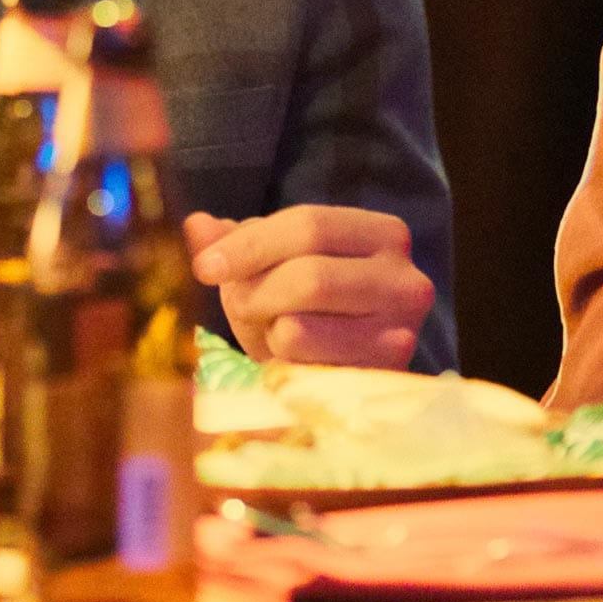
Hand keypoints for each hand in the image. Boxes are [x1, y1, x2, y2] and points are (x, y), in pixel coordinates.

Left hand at [184, 205, 433, 368]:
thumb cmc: (310, 307)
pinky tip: (294, 358)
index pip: (309, 224)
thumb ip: (237, 242)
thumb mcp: (275, 265)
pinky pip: (303, 366)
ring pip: (299, 325)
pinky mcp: (382, 378)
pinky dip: (280, 360)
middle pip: (308, 275)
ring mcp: (401, 331)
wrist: (347, 371)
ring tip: (274, 330)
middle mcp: (405, 278)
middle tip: (238, 305)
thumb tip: (197, 224)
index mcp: (383, 233)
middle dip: (255, 292)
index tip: (204, 266)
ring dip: (268, 330)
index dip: (249, 244)